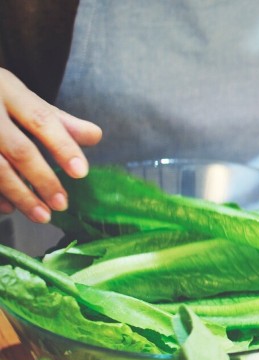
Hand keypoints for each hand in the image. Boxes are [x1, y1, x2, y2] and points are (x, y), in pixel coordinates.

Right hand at [0, 68, 101, 222]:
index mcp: (9, 91)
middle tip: (62, 204)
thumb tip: (95, 135)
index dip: (63, 146)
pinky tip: (9, 208)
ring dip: (20, 195)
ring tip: (42, 215)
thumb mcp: (24, 98)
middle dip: (43, 179)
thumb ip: (58, 120)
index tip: (81, 172)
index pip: (42, 120)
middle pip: (19, 149)